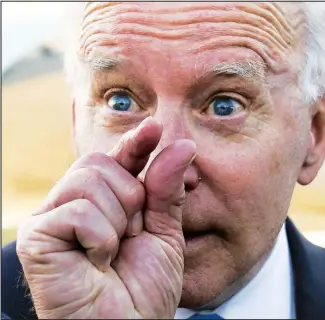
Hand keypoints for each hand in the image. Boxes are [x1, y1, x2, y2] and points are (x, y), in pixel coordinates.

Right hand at [16, 117, 196, 318]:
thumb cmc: (143, 288)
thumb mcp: (164, 232)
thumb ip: (167, 189)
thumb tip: (183, 144)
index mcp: (103, 201)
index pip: (116, 159)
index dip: (135, 143)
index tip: (155, 127)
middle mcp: (73, 203)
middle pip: (101, 163)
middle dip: (130, 199)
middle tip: (129, 236)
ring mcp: (52, 218)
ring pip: (90, 181)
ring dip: (116, 220)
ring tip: (111, 251)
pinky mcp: (36, 236)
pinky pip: (78, 211)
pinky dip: (100, 238)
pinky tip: (96, 262)